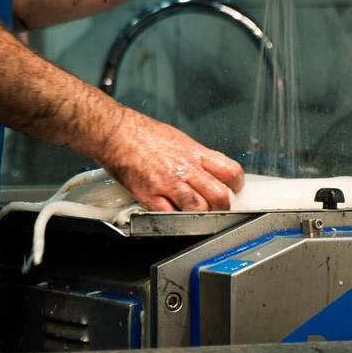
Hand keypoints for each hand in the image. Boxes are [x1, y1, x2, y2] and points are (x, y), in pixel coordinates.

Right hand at [97, 110, 244, 211]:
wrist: (114, 132)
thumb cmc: (140, 132)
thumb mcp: (177, 138)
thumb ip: (193, 156)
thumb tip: (205, 168)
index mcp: (193, 152)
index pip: (230, 171)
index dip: (237, 184)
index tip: (235, 189)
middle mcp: (185, 168)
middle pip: (219, 195)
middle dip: (223, 206)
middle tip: (218, 208)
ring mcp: (168, 184)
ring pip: (199, 209)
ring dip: (202, 216)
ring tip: (197, 216)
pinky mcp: (150, 196)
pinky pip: (169, 216)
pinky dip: (174, 220)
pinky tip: (173, 216)